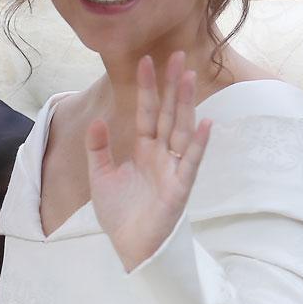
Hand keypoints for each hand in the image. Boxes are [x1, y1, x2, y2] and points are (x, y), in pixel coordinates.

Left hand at [86, 52, 212, 271]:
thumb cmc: (119, 214)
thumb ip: (98, 149)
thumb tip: (97, 120)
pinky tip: (204, 123)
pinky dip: (197, 143)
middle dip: (172, 86)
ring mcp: (173, 169)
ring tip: (189, 77)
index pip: (146, 112)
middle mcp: (161, 154)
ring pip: (180, 130)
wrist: (130, 248)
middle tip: (177, 56)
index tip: (146, 60)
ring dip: (185, 104)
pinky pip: (190, 162)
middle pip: (167, 113)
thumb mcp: (101, 176)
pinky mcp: (180, 187)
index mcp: (143, 150)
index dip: (146, 88)